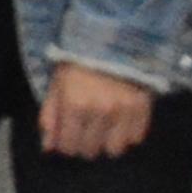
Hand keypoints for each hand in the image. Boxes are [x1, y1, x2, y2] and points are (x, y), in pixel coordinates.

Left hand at [44, 63, 161, 160]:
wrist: (112, 41)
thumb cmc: (77, 62)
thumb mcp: (56, 84)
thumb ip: (50, 116)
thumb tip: (48, 147)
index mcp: (74, 104)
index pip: (68, 146)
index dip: (65, 145)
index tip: (67, 138)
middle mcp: (100, 112)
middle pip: (91, 151)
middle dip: (84, 145)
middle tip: (84, 132)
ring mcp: (124, 112)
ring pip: (114, 149)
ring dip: (107, 143)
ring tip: (103, 128)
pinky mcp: (143, 109)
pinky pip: (136, 138)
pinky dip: (127, 135)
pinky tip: (119, 122)